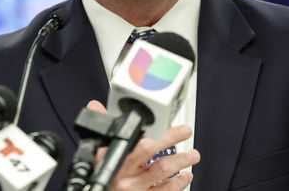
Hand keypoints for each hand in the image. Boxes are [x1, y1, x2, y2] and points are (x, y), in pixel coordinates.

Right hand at [86, 100, 200, 189]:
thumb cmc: (101, 180)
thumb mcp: (96, 156)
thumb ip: (101, 132)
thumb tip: (96, 107)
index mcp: (114, 162)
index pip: (136, 142)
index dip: (152, 132)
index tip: (165, 121)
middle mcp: (125, 177)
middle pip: (152, 154)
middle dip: (172, 140)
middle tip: (185, 131)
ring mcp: (135, 190)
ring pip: (162, 173)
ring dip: (181, 162)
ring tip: (192, 155)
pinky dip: (179, 183)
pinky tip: (185, 176)